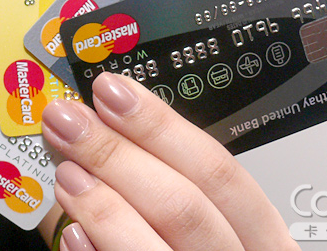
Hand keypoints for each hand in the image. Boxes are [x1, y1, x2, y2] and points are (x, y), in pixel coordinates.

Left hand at [41, 72, 299, 250]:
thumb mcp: (209, 230)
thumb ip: (168, 190)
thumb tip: (110, 130)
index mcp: (261, 238)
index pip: (219, 171)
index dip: (161, 126)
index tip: (111, 91)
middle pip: (186, 205)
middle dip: (118, 154)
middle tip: (69, 120)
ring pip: (161, 245)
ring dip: (104, 201)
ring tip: (65, 170)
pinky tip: (70, 234)